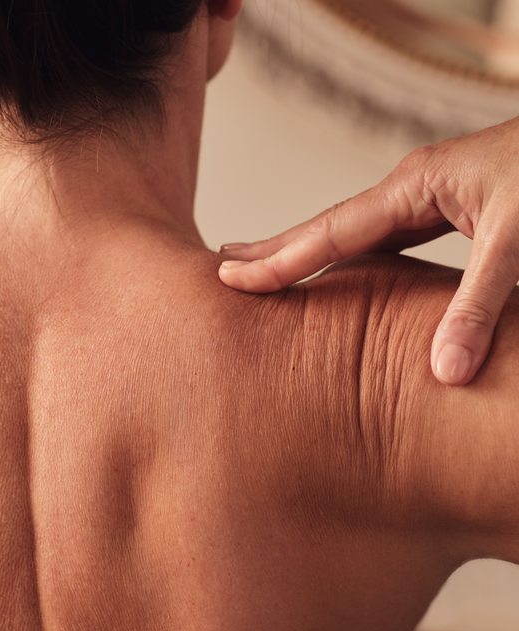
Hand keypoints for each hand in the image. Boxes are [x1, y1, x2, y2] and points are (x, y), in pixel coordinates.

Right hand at [217, 117, 518, 385]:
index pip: (330, 232)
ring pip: (354, 232)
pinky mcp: (455, 206)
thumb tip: (443, 371)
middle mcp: (415, 187)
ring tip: (271, 267)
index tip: (229, 277)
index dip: (279, 260)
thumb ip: (478, 304)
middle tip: (224, 263)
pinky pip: (386, 236)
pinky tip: (344, 270)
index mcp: (416, 186)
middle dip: (276, 246)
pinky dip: (353, 255)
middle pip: (327, 225)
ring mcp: (433, 194)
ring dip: (310, 251)